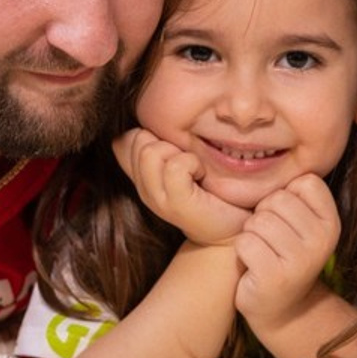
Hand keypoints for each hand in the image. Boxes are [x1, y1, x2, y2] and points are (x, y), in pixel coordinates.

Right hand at [113, 128, 249, 244]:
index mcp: (142, 178)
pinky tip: (202, 176)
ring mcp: (157, 200)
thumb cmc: (212, 190)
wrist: (232, 229)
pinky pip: (175, 166)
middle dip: (167, 141)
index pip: (124, 141)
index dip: (150, 135)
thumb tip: (139, 128)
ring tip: (196, 169)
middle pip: (138, 140)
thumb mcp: (181, 163)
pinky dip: (192, 163)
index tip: (176, 150)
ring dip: (180, 153)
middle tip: (190, 161)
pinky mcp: (176, 205)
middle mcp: (144, 190)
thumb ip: (159, 146)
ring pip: (151, 151)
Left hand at [234, 175, 339, 328]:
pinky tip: (254, 267)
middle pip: (276, 199)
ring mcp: (300, 260)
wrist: (284, 310)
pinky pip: (244, 242)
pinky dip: (242, 252)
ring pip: (257, 220)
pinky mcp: (274, 276)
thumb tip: (274, 158)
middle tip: (273, 241)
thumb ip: (297, 196)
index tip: (288, 220)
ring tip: (264, 253)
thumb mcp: (304, 225)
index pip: (305, 182)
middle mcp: (321, 241)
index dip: (285, 197)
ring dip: (251, 234)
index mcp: (331, 223)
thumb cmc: (286, 255)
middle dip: (264, 215)